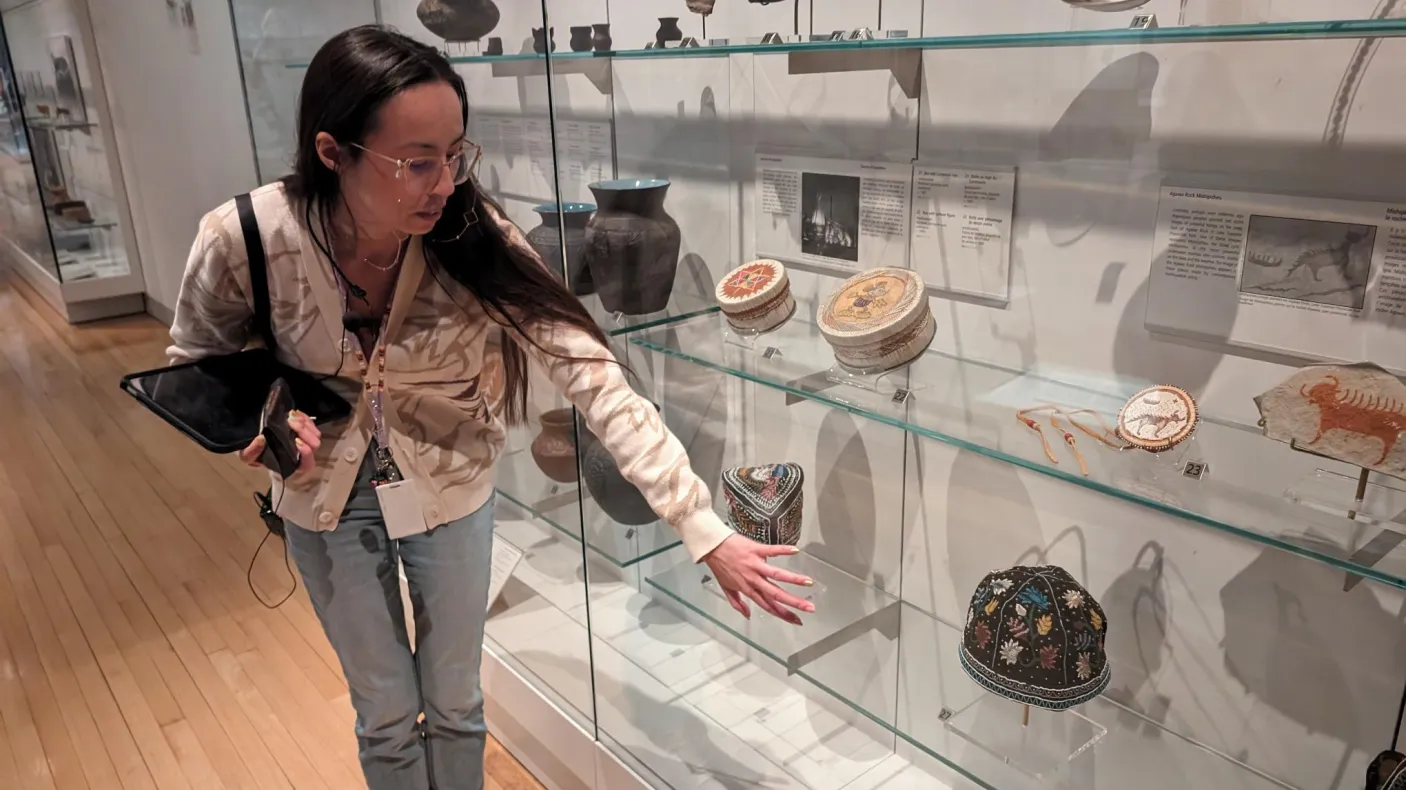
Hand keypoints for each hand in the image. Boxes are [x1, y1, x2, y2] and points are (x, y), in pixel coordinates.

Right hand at [238, 410, 321, 476]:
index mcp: (293, 466)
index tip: (295, 441)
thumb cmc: (255, 456)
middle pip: (315, 444)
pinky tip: (294, 413)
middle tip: (290, 421)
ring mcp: (305, 443)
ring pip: (315, 434)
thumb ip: (253, 452)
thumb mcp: (248, 457)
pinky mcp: (304, 432)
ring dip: (305, 423)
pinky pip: (311, 424)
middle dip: (304, 432)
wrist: (256, 446)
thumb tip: (262, 439)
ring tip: (290, 416)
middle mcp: (302, 456)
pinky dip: (305, 418)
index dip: (306, 453)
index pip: (307, 464)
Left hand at [702, 534, 816, 625]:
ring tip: (808, 582)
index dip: (783, 614)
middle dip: (794, 602)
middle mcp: (753, 580)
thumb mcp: (726, 588)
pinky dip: (783, 550)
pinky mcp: (755, 550)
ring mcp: (755, 565)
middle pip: (775, 594)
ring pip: (776, 575)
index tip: (797, 620)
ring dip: (793, 579)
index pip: (768, 606)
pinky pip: (771, 550)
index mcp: (748, 589)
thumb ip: (737, 603)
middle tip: (810, 608)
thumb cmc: (719, 566)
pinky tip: (796, 550)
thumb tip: (747, 615)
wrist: (711, 547)